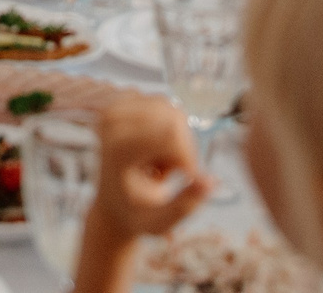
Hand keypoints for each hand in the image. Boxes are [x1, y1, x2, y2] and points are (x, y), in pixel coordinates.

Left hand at [89, 95, 211, 240]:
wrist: (112, 203)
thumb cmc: (135, 214)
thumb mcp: (160, 221)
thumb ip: (186, 204)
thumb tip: (211, 181)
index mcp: (116, 150)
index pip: (170, 133)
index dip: (188, 158)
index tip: (184, 180)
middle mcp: (111, 122)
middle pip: (174, 119)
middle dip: (184, 148)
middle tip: (171, 172)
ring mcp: (115, 107)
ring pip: (173, 112)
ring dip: (177, 138)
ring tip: (161, 162)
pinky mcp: (124, 100)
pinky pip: (166, 106)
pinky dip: (170, 127)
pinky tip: (158, 148)